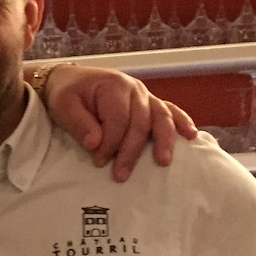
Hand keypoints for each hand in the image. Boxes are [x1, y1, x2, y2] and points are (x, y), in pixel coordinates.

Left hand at [40, 64, 196, 180]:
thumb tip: (95, 143)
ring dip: (164, 140)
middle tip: (120, 175)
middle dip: (131, 151)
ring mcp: (145, 95)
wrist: (69, 80)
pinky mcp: (150, 102)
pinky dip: (182, 122)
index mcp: (113, 86)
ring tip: (163, 161)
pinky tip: (191, 136)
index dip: (110, 143)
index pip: (118, 120)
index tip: (98, 161)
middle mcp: (134, 89)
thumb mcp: (64, 107)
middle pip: (141, 122)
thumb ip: (79, 124)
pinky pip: (170, 111)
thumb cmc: (67, 94)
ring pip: (161, 117)